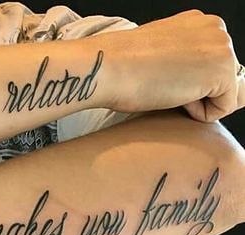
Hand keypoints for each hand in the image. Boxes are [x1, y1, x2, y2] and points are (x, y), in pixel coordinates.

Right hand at [100, 10, 243, 121]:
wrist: (107, 68)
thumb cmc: (120, 69)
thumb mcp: (160, 59)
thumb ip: (184, 63)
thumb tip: (197, 85)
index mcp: (199, 23)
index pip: (212, 66)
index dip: (188, 84)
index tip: (160, 76)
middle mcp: (216, 29)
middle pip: (225, 80)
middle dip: (197, 93)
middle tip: (162, 83)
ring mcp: (223, 47)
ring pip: (225, 94)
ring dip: (197, 102)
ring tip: (167, 88)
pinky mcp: (222, 70)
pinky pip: (223, 108)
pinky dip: (198, 113)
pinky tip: (173, 96)